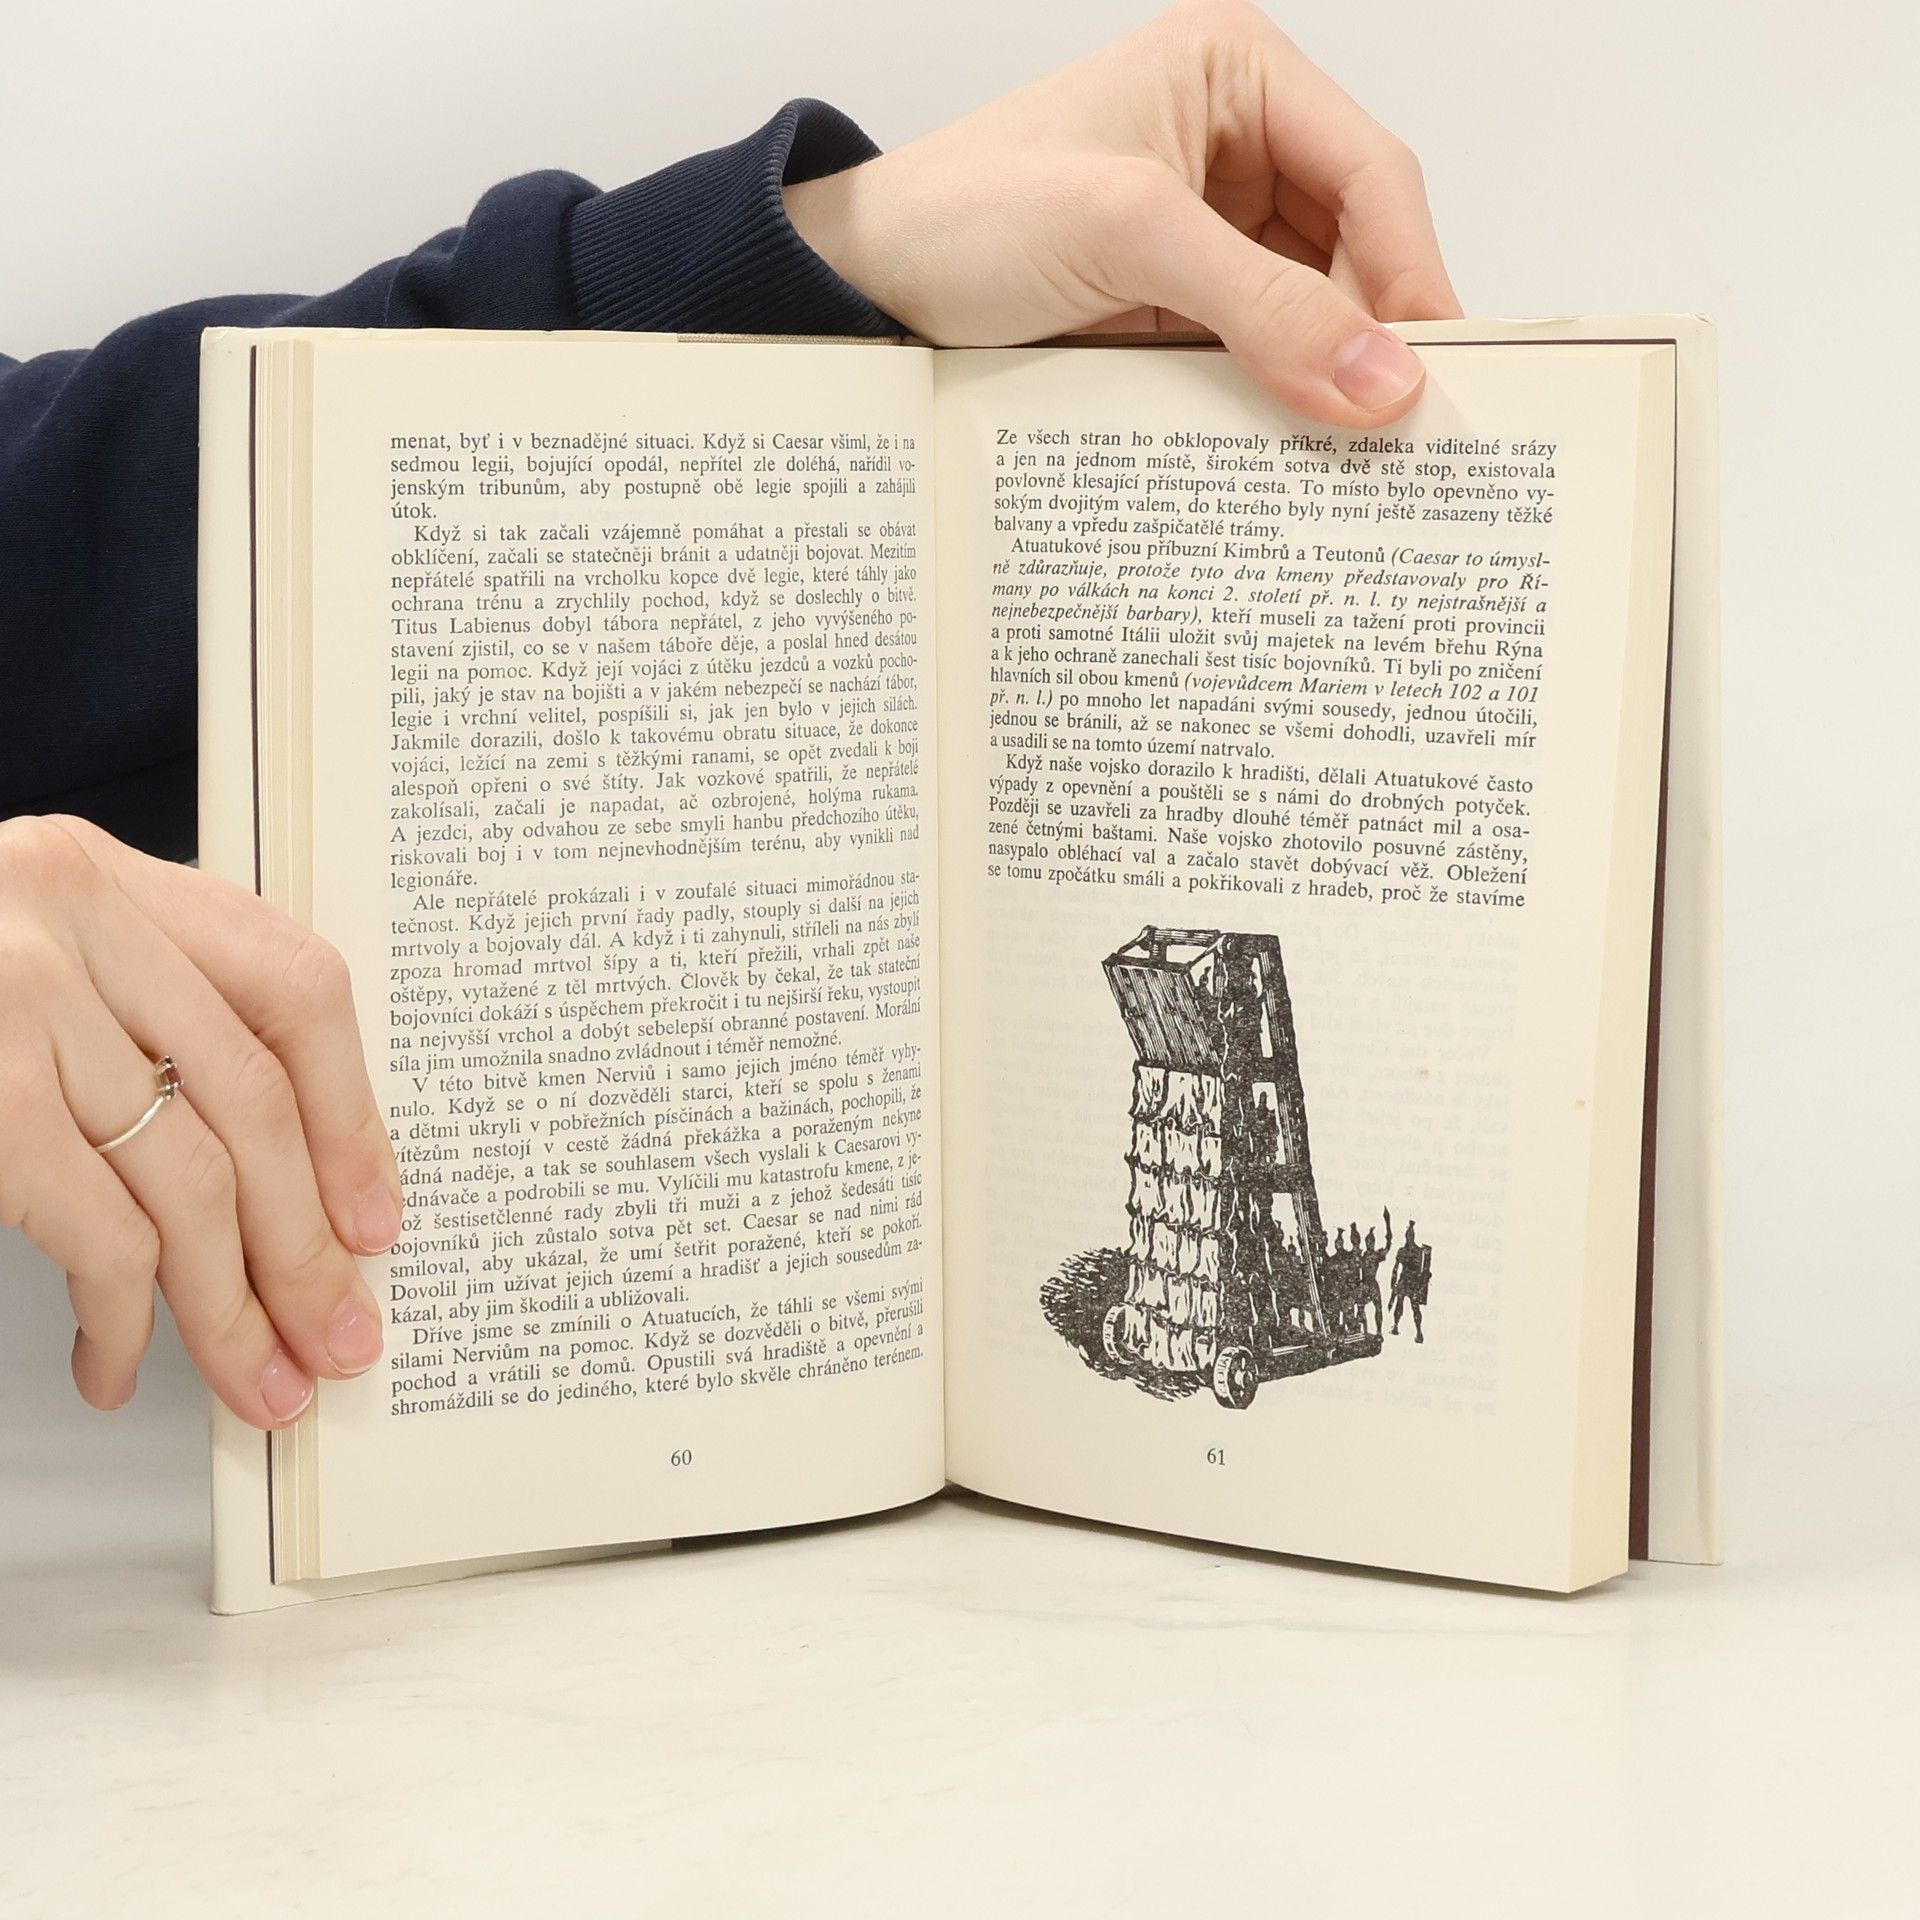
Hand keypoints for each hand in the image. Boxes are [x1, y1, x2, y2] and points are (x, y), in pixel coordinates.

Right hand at [0, 816, 400, 1426]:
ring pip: (193, 1180)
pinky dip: (126, 1318)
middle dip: (307, 1245)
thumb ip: (147, 1018)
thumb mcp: (33, 961)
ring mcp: (15, 1001)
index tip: (374, 1217)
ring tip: (259, 1376)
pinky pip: (101, 1232)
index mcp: (104, 875)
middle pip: (256, 1102)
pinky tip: (119, 1363)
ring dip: (234, 1306)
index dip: (351, 1116)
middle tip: (337, 1335)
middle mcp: (67, 918)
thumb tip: (295, 1181)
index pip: (295, 987)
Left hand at [786, 0, 1459, 425]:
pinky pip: (1258, 353)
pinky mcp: (1179, 303)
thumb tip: (1384, 379)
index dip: (1413, 272)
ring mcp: (1208, 230)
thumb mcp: (1127, 236)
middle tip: (1405, 431)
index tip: (1435, 371)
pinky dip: (1278, 400)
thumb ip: (1263, 305)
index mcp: (1236, 74)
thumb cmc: (965, 215)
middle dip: (1377, 333)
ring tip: (1357, 454)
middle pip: (1355, 247)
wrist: (866, 288)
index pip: (1370, 173)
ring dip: (1329, 377)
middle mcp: (1236, 144)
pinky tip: (1292, 449)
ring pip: (1313, 310)